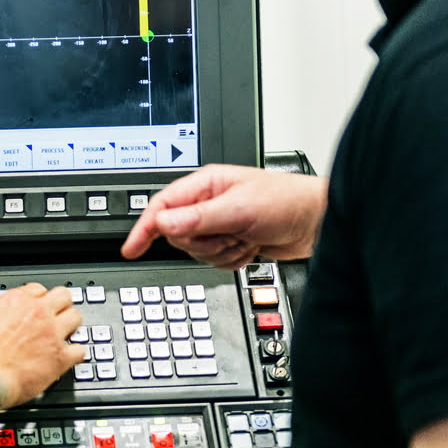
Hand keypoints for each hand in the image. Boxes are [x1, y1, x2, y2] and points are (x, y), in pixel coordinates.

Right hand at [0, 284, 84, 405]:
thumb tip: (1, 316)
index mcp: (17, 301)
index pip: (38, 289)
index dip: (39, 300)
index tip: (38, 308)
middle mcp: (38, 313)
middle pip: (64, 296)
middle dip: (61, 306)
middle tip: (57, 317)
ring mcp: (52, 334)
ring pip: (76, 318)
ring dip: (71, 327)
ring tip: (65, 336)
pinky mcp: (60, 357)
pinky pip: (80, 350)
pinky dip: (75, 354)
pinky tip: (68, 358)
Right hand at [121, 164, 327, 268]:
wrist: (317, 223)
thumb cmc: (286, 202)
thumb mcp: (240, 209)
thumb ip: (199, 217)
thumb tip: (163, 223)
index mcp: (205, 185)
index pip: (162, 207)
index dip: (145, 228)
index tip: (130, 248)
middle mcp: (208, 204)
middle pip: (179, 236)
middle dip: (205, 242)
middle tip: (231, 234)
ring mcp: (218, 224)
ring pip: (197, 252)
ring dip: (223, 252)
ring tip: (246, 238)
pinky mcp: (230, 241)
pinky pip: (215, 262)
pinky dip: (233, 260)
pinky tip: (251, 247)